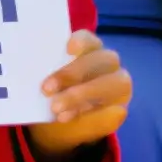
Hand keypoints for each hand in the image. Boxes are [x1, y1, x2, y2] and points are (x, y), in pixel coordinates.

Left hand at [26, 30, 130, 161]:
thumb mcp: (42, 82)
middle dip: (75, 73)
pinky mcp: (120, 110)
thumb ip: (45, 75)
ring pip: (114, 83)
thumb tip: (51, 81)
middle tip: (46, 89)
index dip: (82, 41)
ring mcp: (117, 86)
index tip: (68, 48)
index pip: (91, 39)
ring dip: (82, 95)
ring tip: (55, 108)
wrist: (57, 121)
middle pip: (104, 60)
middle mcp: (107, 64)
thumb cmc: (49, 91)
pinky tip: (65, 117)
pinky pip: (113, 111)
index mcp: (90, 49)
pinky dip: (91, 115)